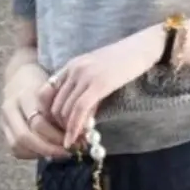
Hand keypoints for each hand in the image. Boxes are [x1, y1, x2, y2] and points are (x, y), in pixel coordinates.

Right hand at [0, 59, 70, 159]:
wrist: (21, 76)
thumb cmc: (44, 83)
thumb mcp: (56, 89)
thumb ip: (64, 108)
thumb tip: (82, 133)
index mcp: (24, 95)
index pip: (38, 122)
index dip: (56, 136)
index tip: (75, 141)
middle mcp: (10, 108)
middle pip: (25, 137)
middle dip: (49, 148)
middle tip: (69, 151)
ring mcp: (3, 119)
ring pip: (17, 146)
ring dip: (40, 153)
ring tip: (59, 153)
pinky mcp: (4, 129)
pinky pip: (15, 149)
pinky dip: (32, 154)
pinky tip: (47, 152)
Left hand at [43, 26, 164, 149]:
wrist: (143, 46)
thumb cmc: (125, 61)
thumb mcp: (98, 73)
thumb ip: (86, 90)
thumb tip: (82, 117)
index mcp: (71, 66)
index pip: (46, 93)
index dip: (49, 114)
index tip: (58, 128)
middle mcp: (74, 69)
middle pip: (54, 106)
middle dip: (59, 127)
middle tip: (70, 139)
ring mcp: (85, 75)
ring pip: (65, 110)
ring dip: (68, 130)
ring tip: (75, 142)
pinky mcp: (99, 83)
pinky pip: (80, 109)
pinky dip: (75, 128)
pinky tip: (75, 139)